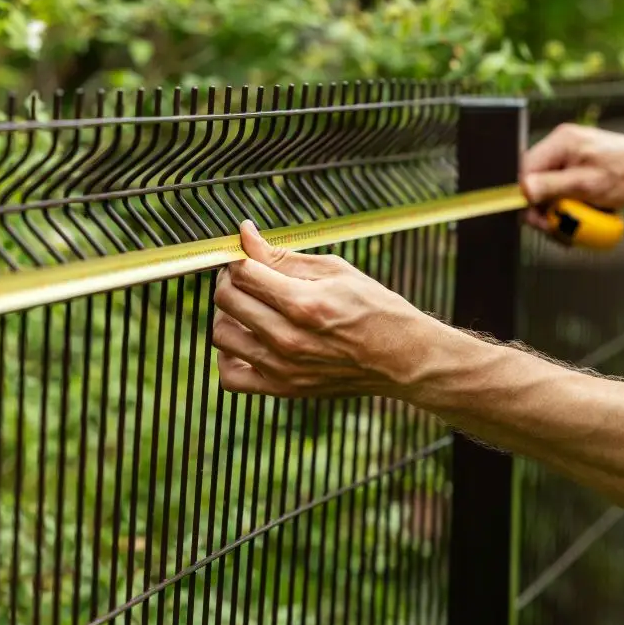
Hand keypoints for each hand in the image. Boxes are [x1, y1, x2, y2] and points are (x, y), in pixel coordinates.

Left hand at [211, 221, 435, 398]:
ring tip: (250, 308)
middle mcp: (289, 338)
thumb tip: (246, 235)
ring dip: (228, 315)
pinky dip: (229, 356)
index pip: (242, 272)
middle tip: (248, 277)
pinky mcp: (283, 389)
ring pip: (221, 335)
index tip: (248, 256)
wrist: (402, 358)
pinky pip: (230, 376)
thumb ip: (284, 257)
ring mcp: (283, 368)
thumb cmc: (375, 309)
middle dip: (231, 280)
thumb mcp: (336, 271)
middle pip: (226, 300)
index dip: (240, 258)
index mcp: (304, 303)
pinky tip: (248, 341)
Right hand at [520, 123, 623, 230]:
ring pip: (549, 190)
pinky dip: (569, 207)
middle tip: (556, 228)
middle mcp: (562, 146)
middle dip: (544, 209)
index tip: (537, 218)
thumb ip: (552, 186)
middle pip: (535, 182)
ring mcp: (571, 157)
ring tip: (574, 227)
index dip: (525, 197)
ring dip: (558, 212)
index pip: (526, 170)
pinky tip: (582, 217)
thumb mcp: (587, 184)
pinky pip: (563, 190)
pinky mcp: (579, 169)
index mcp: (561, 142)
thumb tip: (523, 191)